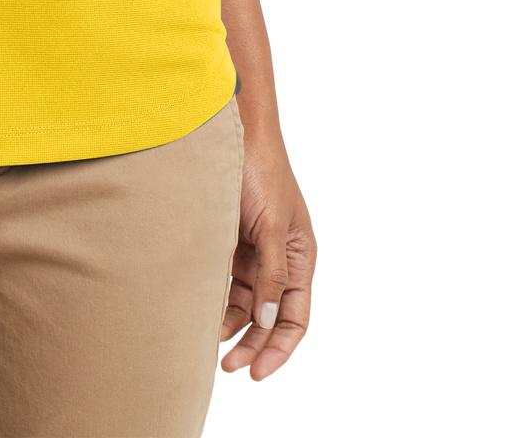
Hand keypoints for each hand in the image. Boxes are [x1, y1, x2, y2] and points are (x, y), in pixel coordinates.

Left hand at [220, 118, 315, 378]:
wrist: (235, 132)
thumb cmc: (261, 172)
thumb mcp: (270, 227)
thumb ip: (271, 275)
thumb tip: (268, 320)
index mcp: (300, 257)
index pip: (295, 317)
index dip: (279, 348)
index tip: (257, 372)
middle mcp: (280, 258)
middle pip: (270, 316)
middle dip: (252, 343)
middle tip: (228, 367)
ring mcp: (256, 251)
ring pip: (247, 302)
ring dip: (232, 324)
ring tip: (208, 342)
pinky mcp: (232, 240)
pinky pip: (229, 281)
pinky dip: (219, 299)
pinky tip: (203, 312)